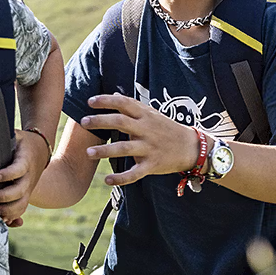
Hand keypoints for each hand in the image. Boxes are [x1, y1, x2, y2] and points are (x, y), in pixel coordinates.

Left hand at [0, 131, 47, 226]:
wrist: (40, 150)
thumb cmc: (22, 143)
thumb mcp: (15, 136)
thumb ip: (3, 137)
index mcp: (25, 161)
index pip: (18, 169)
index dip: (8, 174)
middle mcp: (28, 177)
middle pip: (20, 191)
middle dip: (4, 196)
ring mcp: (28, 189)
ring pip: (21, 204)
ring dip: (8, 210)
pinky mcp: (25, 196)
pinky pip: (21, 210)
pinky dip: (13, 218)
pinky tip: (2, 219)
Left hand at [79, 94, 199, 185]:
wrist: (191, 147)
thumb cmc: (168, 129)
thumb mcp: (153, 114)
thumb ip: (133, 107)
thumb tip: (114, 95)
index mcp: (146, 115)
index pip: (124, 103)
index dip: (106, 101)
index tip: (90, 101)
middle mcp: (147, 130)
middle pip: (121, 122)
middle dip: (101, 122)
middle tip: (84, 122)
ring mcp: (149, 148)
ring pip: (124, 148)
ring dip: (105, 151)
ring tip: (88, 153)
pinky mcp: (152, 165)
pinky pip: (134, 173)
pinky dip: (121, 178)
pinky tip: (107, 180)